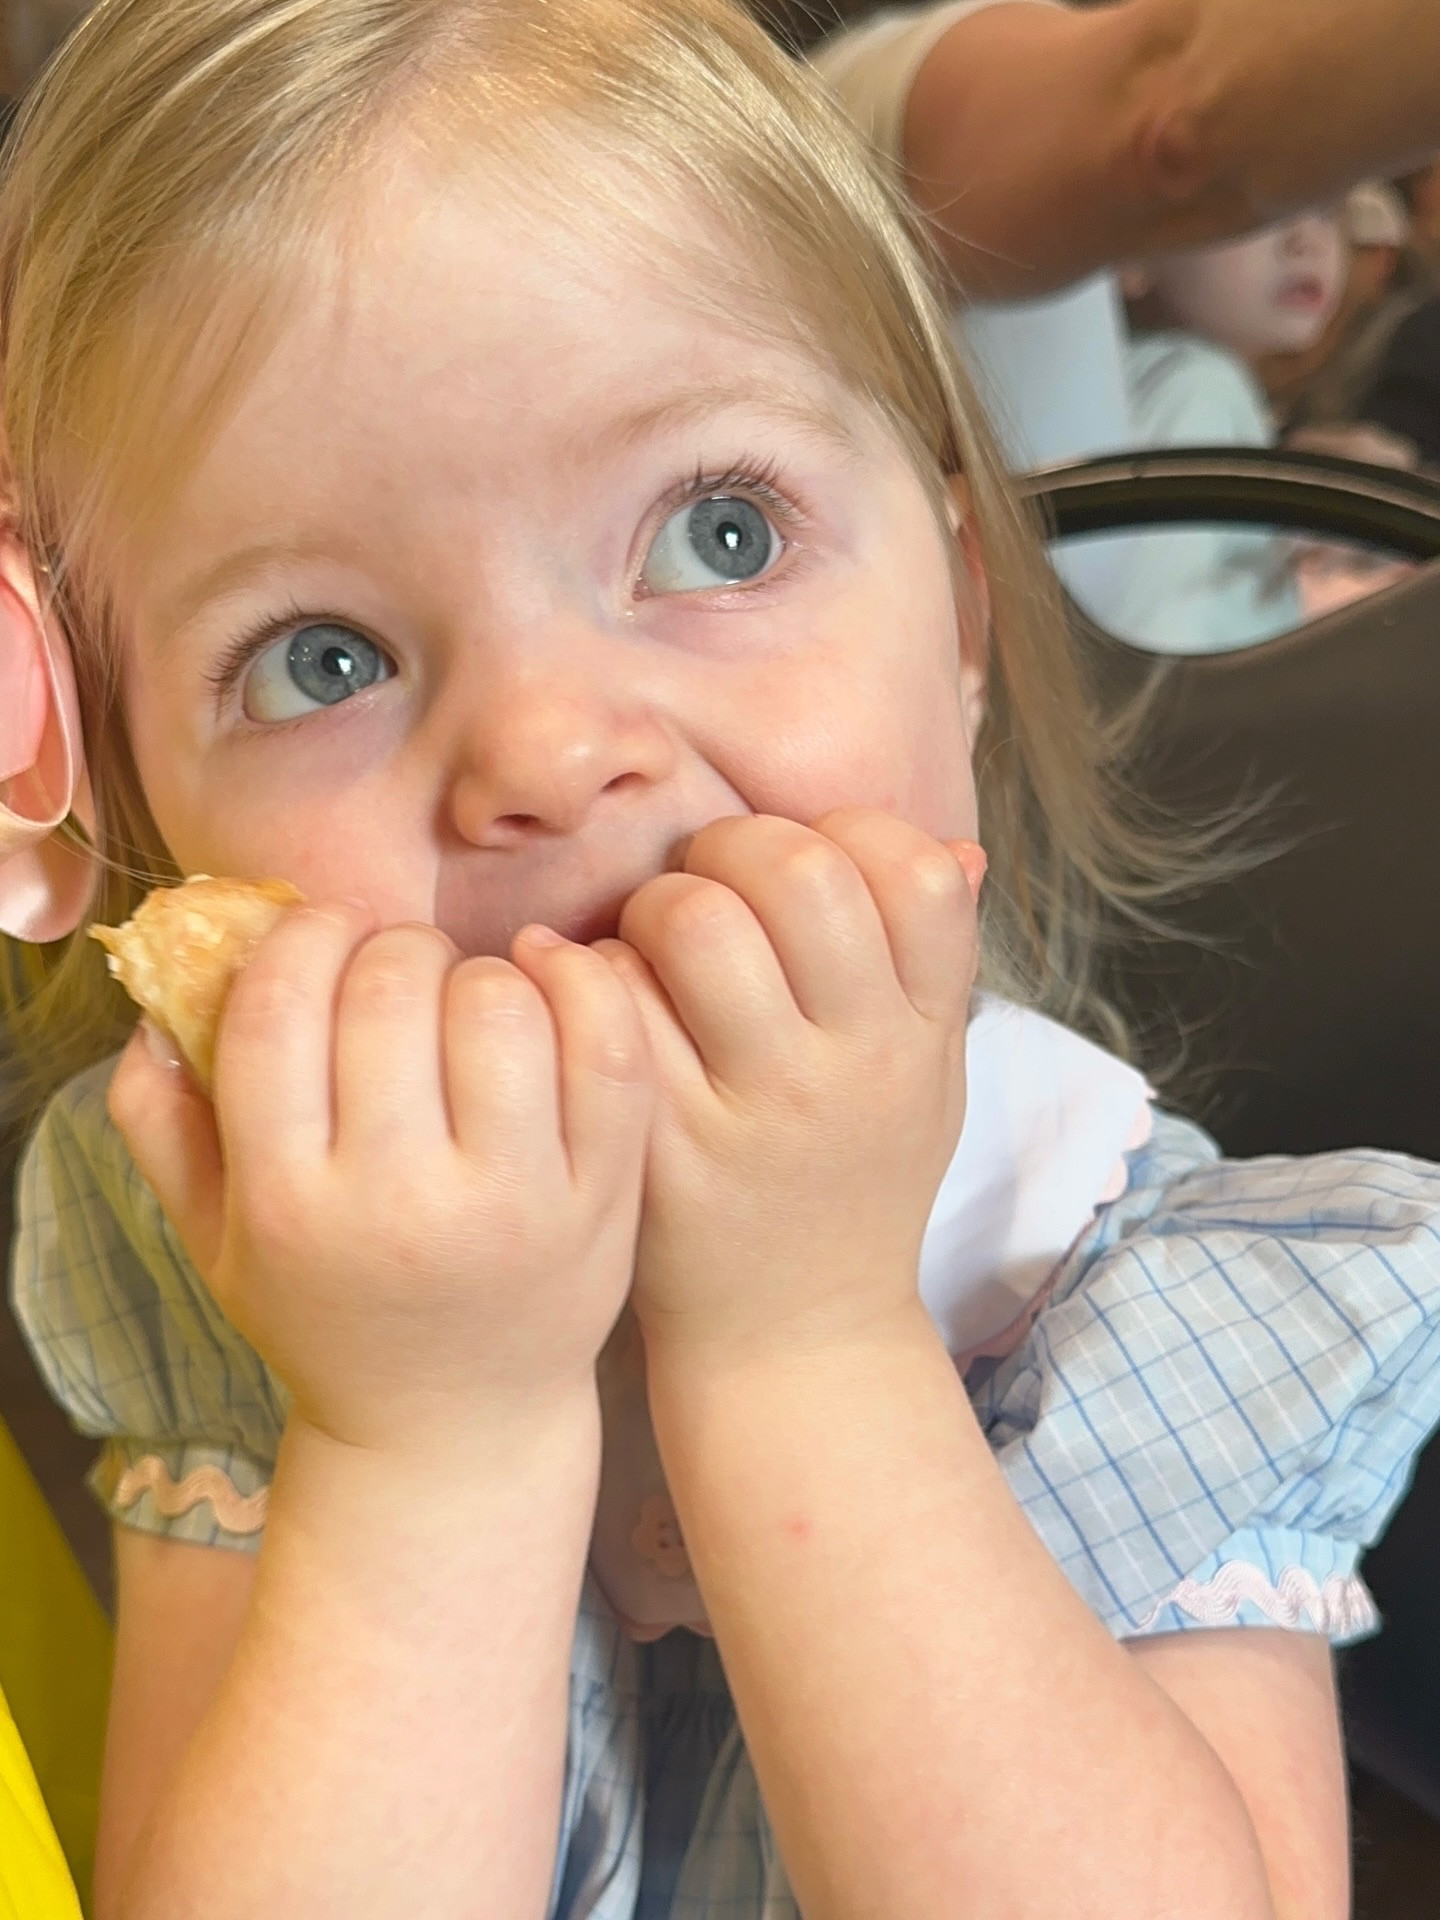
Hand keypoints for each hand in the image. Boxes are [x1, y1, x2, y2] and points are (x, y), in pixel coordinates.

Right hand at [108, 906, 651, 1455]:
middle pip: (392, 989)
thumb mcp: (215, 1241)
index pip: (277, 1008)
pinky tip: (546, 983)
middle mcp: (400, 1203)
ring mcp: (513, 1201)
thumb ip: (163, 1121)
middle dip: (392, 948)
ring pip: (499, 1004)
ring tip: (468, 999)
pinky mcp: (602, 1198)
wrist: (456, 1427)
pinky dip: (581, 983)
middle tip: (400, 974)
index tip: (323, 935)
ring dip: (481, 971)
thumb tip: (156, 993)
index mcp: (286, 1202)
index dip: (302, 937)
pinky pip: (607, 1045)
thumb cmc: (328, 1314)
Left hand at [597, 810, 982, 1362]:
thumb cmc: (851, 1185)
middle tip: (711, 883)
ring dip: (662, 903)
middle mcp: (853, 1069)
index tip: (811, 869)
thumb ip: (938, 969)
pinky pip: (620, 1003)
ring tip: (658, 940)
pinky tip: (613, 999)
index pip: (919, 875)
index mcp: (922, 1039)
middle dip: (738, 846)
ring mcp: (757, 1109)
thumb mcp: (926, 1083)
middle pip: (803, 873)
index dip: (853, 838)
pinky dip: (601, 976)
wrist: (793, 1336)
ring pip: (699, 923)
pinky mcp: (664, 1144)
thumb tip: (962, 849)